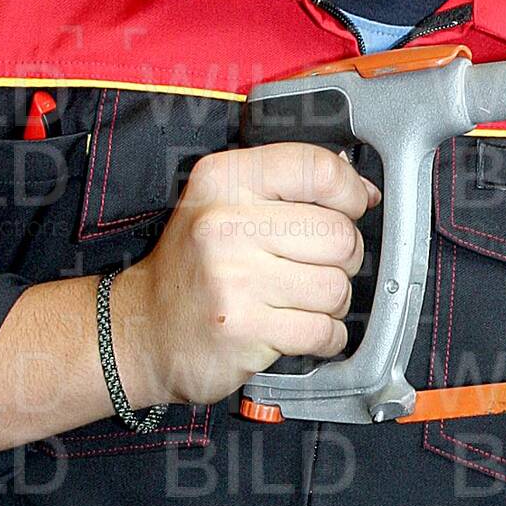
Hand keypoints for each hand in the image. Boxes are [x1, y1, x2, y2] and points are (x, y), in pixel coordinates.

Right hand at [111, 143, 381, 407]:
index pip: (317, 169)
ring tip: (299, 300)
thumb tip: (362, 188)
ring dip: (332, 302)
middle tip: (315, 266)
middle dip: (343, 257)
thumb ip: (289, 187)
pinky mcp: (244, 327)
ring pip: (336, 287)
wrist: (143, 330)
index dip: (350, 191)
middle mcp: (224, 223)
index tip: (352, 207)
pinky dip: (325, 336)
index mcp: (223, 181)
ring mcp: (233, 278)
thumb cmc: (195, 267)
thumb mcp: (223, 204)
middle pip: (339, 234)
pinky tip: (297, 328)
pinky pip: (324, 330)